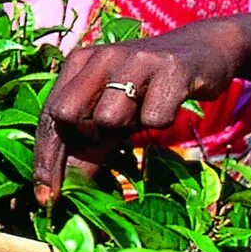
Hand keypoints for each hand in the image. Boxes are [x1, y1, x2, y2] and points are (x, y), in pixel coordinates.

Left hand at [32, 21, 242, 204]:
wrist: (205, 52)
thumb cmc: (150, 89)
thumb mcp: (115, 114)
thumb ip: (90, 146)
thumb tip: (69, 188)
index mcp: (78, 63)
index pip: (49, 116)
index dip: (45, 159)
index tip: (45, 198)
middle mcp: (99, 56)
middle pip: (67, 114)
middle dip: (86, 137)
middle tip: (113, 132)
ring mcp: (134, 59)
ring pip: (109, 118)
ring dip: (128, 127)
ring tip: (144, 109)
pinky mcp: (170, 69)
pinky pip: (154, 118)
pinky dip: (161, 121)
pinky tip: (169, 103)